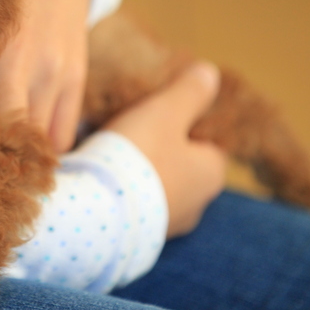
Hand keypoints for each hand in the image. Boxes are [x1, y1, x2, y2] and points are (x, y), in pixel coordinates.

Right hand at [105, 62, 226, 237]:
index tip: (160, 115)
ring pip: (158, 188)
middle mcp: (198, 204)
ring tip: (111, 153)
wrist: (97, 211)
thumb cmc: (139, 155)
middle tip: (133, 131)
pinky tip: (103, 180)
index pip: (209, 143)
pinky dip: (124, 193)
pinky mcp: (138, 236)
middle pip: (182, 166)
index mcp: (212, 173)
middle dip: (162, 150)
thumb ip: (190, 91)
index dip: (186, 125)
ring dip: (141, 173)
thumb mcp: (165, 111)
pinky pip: (135, 206)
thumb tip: (210, 73)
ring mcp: (168, 225)